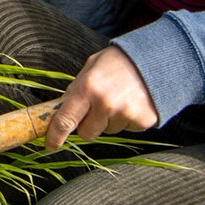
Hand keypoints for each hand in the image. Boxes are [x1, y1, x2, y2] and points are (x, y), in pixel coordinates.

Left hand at [44, 46, 158, 149]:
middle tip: (97, 106)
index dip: (55, 137)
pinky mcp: (143, 121)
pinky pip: (126, 130)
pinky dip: (127, 120)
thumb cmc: (118, 62)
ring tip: (119, 98)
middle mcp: (105, 103)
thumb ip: (76, 89)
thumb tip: (61, 109)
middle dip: (87, 124)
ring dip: (109, 120)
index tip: (50, 145)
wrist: (155, 59)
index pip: (65, 120)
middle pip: (86, 133)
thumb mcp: (90, 67)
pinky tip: (132, 102)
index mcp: (87, 88)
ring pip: (107, 131)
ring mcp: (125, 113)